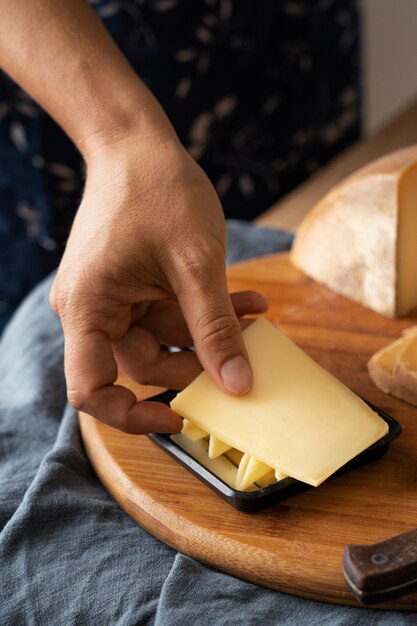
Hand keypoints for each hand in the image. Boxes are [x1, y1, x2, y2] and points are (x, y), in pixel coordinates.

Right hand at [50, 136, 267, 433]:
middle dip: (197, 362)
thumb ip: (216, 328)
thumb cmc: (158, 190)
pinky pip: (167, 313)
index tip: (178, 416)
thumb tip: (237, 385)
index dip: (131, 415)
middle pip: (142, 364)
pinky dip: (202, 311)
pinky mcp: (131, 285)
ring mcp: (111, 297)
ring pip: (163, 339)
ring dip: (210, 333)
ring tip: (257, 317)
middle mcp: (91, 309)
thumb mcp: (196, 264)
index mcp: (87, 308)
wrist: (137, 143)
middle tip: (244, 356)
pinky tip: (246, 302)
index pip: (91, 389)